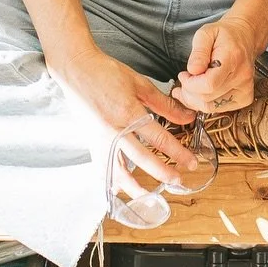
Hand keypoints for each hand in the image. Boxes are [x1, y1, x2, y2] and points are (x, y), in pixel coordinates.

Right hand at [49, 46, 203, 200]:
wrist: (76, 69)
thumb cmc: (107, 72)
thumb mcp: (140, 83)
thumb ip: (164, 104)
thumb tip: (187, 117)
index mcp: (129, 113)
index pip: (159, 138)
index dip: (178, 152)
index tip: (191, 162)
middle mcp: (115, 130)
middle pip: (142, 158)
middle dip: (162, 172)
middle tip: (178, 181)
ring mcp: (100, 139)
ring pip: (118, 170)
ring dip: (134, 187)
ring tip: (149, 197)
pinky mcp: (91, 142)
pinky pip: (101, 168)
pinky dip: (110, 181)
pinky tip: (118, 190)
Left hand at [173, 15, 260, 113]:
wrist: (244, 37)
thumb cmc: (223, 35)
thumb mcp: (205, 33)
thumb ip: (198, 52)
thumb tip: (193, 70)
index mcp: (233, 58)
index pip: (209, 84)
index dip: (191, 84)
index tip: (184, 75)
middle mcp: (242, 77)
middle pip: (208, 98)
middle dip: (189, 91)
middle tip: (184, 79)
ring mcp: (245, 90)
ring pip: (211, 107)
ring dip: (194, 100)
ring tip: (188, 87)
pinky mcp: (245, 98)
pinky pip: (219, 109)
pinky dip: (205, 103)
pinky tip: (200, 93)